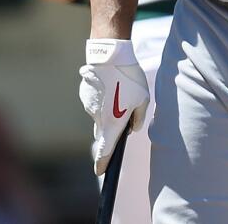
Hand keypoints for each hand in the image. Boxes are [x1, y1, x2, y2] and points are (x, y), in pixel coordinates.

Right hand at [78, 39, 148, 174]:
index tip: (100, 172)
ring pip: (99, 114)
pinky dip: (102, 97)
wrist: (109, 55)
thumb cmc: (128, 79)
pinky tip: (110, 85)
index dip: (102, 163)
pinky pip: (94, 101)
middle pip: (102, 131)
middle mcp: (97, 117)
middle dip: (110, 129)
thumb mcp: (143, 99)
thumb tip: (132, 127)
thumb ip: (139, 118)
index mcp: (111, 123)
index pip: (105, 150)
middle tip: (122, 115)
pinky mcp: (84, 92)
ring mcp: (88, 104)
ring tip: (119, 92)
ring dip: (107, 109)